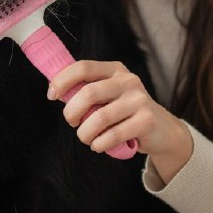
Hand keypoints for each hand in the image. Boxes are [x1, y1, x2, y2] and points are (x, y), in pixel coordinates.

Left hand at [47, 60, 192, 180]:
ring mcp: (139, 99)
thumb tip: (55, 91)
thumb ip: (86, 90)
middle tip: (71, 122)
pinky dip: (100, 143)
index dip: (62, 80)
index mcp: (114, 69)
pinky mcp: (147, 120)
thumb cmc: (125, 112)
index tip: (51, 95)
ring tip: (85, 138)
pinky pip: (114, 135)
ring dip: (85, 133)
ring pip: (99, 118)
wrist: (162, 130)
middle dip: (71, 112)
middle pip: (88, 93)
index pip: (83, 67)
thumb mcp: (108, 94)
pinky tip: (98, 145)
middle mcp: (128, 80)